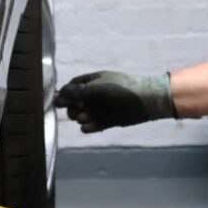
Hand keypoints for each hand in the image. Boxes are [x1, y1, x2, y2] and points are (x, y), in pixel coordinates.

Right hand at [54, 71, 175, 131]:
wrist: (147, 101)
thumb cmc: (123, 89)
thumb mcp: (100, 88)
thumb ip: (79, 93)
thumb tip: (59, 95)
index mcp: (94, 81)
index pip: (74, 86)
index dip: (66, 94)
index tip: (59, 102)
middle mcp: (96, 94)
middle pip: (76, 103)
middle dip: (73, 108)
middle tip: (75, 112)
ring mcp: (102, 107)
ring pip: (84, 115)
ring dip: (81, 117)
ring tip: (86, 117)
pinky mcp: (108, 120)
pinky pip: (94, 124)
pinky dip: (89, 126)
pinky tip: (87, 127)